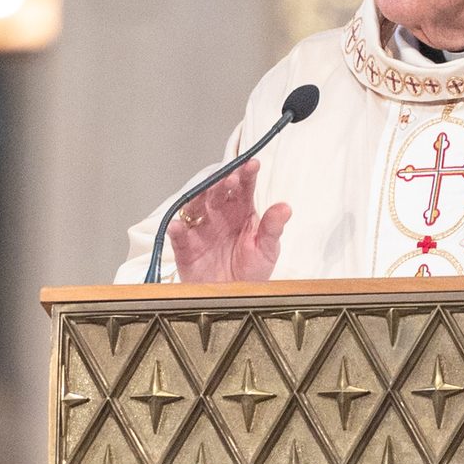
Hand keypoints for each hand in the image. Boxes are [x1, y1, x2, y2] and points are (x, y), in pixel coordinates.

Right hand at [166, 157, 291, 281]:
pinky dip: (177, 229)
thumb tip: (286, 207)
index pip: (244, 188)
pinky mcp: (186, 247)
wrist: (235, 299)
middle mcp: (219, 215)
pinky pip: (179, 235)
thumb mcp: (268, 250)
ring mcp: (201, 229)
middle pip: (217, 192)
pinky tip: (179, 226)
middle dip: (222, 183)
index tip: (253, 164)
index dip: (246, 174)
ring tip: (206, 192)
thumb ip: (273, 228)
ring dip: (199, 198)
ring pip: (195, 206)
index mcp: (241, 211)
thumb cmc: (252, 272)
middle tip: (230, 179)